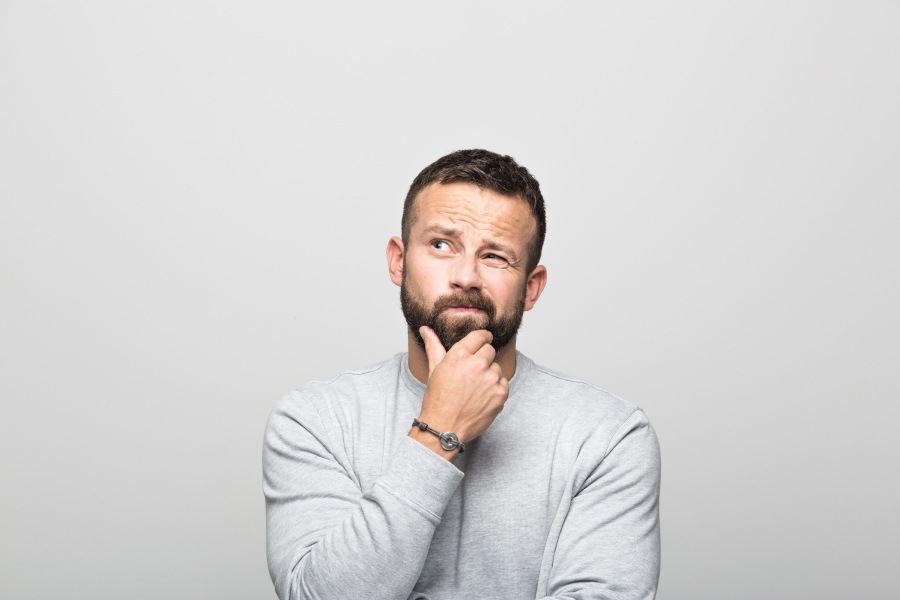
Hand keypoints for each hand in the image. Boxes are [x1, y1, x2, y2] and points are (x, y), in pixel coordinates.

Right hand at [412, 326, 509, 454]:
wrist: (444, 428)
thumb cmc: (438, 399)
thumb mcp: (434, 369)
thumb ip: (434, 346)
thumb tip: (426, 329)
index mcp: (459, 355)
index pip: (480, 336)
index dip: (483, 338)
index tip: (484, 340)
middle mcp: (476, 364)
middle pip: (489, 350)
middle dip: (483, 359)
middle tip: (472, 373)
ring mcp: (490, 379)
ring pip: (497, 367)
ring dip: (489, 374)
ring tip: (474, 388)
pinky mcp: (500, 394)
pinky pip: (503, 383)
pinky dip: (496, 388)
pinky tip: (482, 397)